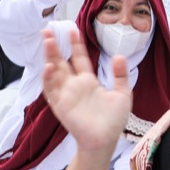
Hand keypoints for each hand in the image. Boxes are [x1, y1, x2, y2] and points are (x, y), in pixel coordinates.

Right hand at [41, 26, 132, 156]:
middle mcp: (74, 86)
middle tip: (49, 29)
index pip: (79, 59)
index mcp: (88, 81)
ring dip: (49, 57)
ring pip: (54, 72)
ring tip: (48, 41)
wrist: (105, 140)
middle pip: (62, 61)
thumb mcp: (122, 93)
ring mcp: (65, 94)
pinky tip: (49, 66)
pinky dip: (49, 79)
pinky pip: (51, 90)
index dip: (76, 45)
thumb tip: (119, 55)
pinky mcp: (60, 105)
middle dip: (55, 46)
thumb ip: (120, 75)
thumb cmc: (113, 120)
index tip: (72, 29)